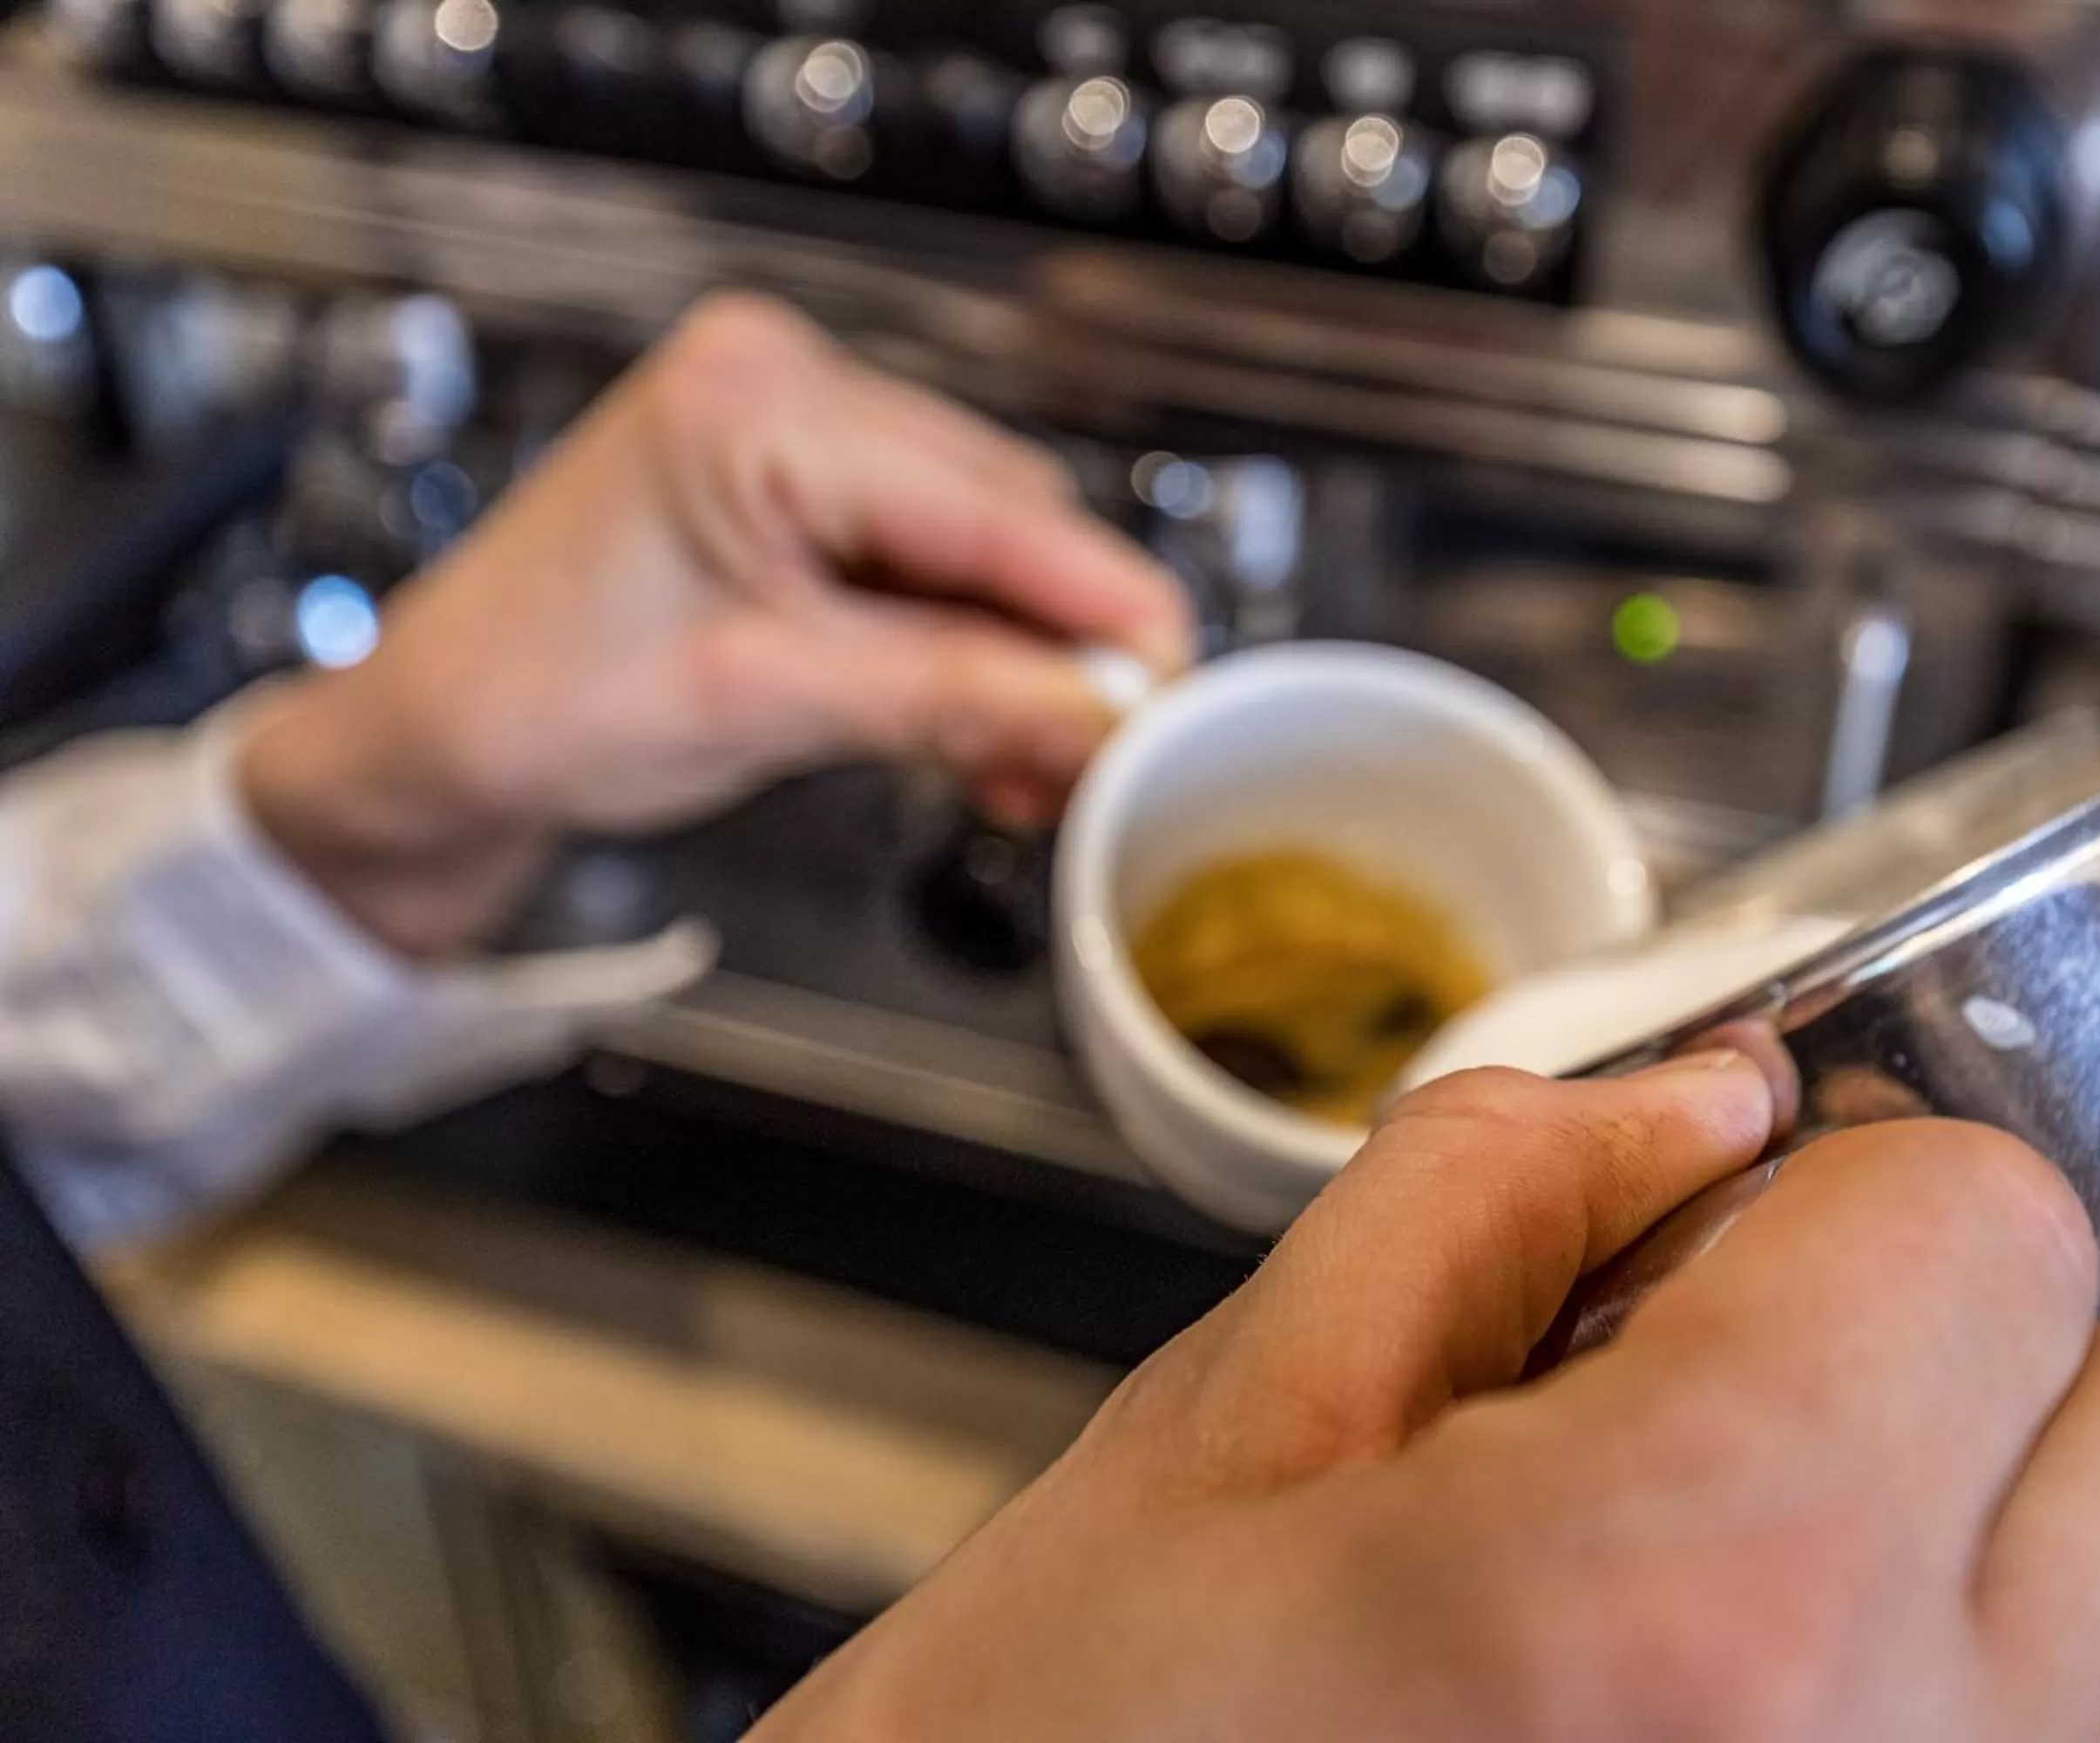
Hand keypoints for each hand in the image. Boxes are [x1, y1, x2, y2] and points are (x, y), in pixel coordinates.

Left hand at [238, 293, 1191, 955]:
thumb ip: (955, 696)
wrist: (432, 740)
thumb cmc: (531, 702)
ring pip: (977, 550)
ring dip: (1017, 664)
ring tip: (1039, 773)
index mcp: (754, 401)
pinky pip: (925, 564)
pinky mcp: (795, 489)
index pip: (983, 507)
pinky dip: (964, 654)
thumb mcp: (768, 702)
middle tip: (1104, 761)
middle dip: (1059, 648)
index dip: (1098, 605)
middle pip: (999, 520)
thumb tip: (1106, 709)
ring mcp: (790, 431)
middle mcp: (780, 383)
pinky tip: (992, 736)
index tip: (1179, 685)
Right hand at [750, 1051, 2099, 1741]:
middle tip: (1759, 1408)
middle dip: (1967, 1357)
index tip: (1730, 1242)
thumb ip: (1490, 1206)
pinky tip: (1870, 1681)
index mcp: (1700, 1580)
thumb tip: (1692, 1104)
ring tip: (1801, 1578)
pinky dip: (2075, 1701)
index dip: (1836, 1195)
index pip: (1987, 1224)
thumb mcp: (1226, 1439)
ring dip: (2041, 1549)